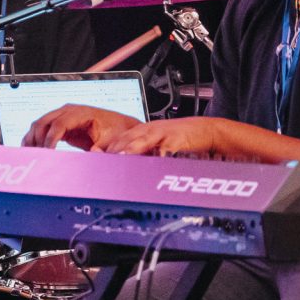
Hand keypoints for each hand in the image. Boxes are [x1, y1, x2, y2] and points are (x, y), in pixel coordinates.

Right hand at [22, 103, 141, 151]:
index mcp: (80, 113)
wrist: (119, 126)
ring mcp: (62, 116)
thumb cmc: (116, 132)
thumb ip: (99, 149)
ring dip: (33, 139)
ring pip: (39, 124)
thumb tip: (91, 154)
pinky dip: (34, 139)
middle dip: (38, 140)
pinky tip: (32, 150)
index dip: (50, 139)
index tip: (47, 153)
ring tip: (32, 155)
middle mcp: (68, 111)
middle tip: (38, 157)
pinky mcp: (60, 124)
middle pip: (43, 122)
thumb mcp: (109, 141)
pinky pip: (42, 129)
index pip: (59, 123)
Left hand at [104, 117, 233, 158]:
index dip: (104, 149)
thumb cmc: (181, 140)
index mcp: (141, 132)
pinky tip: (147, 159)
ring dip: (127, 150)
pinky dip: (154, 152)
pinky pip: (162, 146)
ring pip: (139, 140)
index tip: (91, 158)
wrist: (207, 131)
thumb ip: (141, 154)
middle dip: (111, 151)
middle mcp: (148, 130)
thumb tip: (124, 168)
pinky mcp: (175, 138)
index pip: (117, 140)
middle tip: (97, 162)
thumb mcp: (157, 146)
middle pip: (124, 140)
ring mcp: (160, 133)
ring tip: (115, 158)